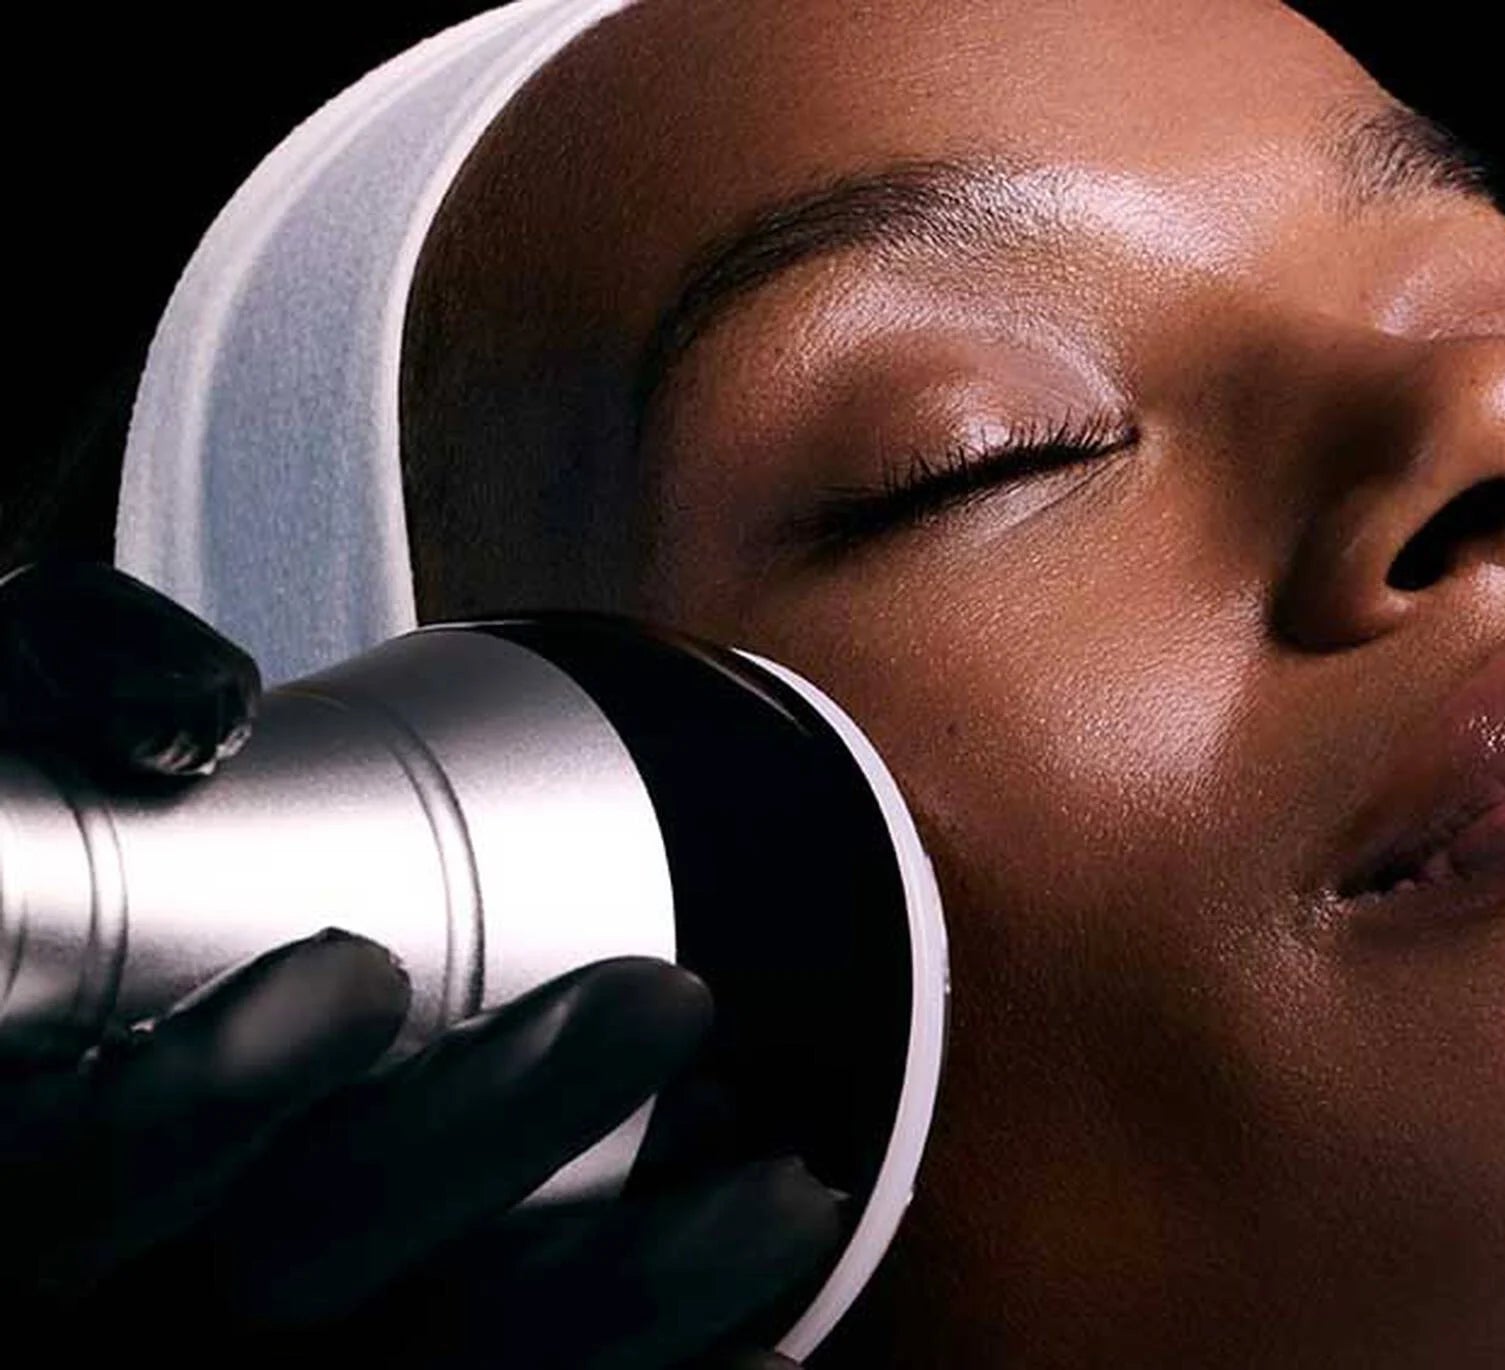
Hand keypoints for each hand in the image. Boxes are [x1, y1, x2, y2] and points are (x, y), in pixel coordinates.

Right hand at [0, 562, 842, 1367]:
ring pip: (444, 1354)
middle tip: (665, 997)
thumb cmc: (37, 905)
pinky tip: (772, 1360)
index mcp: (41, 1169)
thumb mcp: (5, 799)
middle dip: (492, 1130)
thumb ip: (65, 699)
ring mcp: (261, 1358)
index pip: (97, 1173)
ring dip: (627, 1284)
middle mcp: (137, 1290)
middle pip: (305, 1257)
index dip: (220, 1099)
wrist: (75, 1042)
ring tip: (791, 1178)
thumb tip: (197, 713)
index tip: (358, 979)